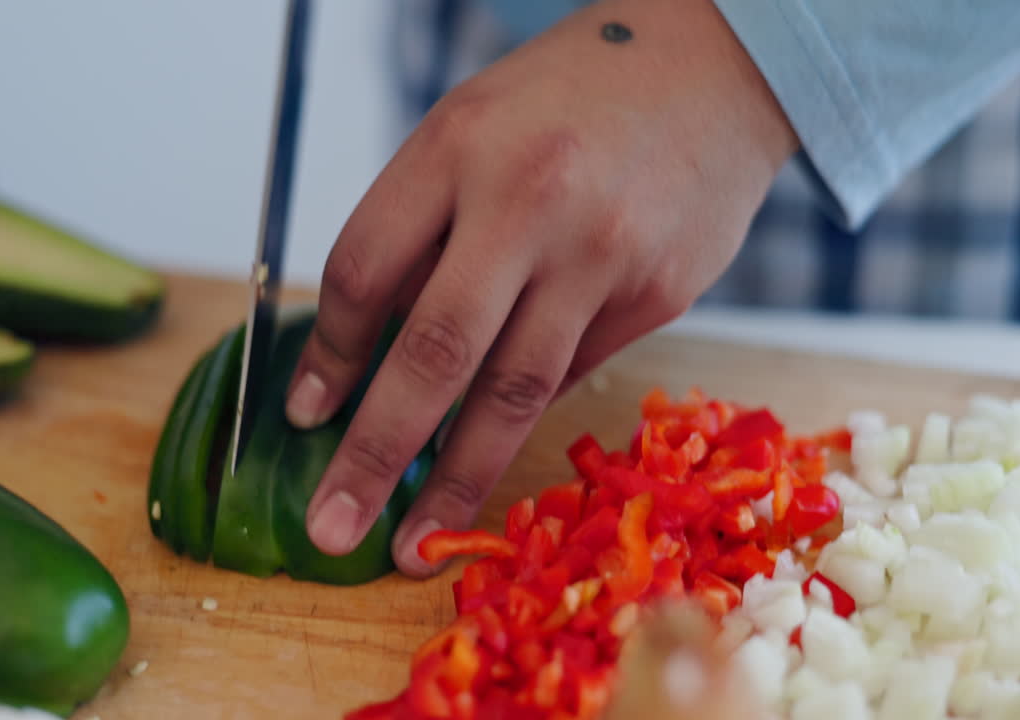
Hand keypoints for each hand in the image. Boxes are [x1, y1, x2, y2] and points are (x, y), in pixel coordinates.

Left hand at [287, 0, 797, 576]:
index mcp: (460, 145)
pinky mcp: (658, 295)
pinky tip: (492, 448)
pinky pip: (571, 374)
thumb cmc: (571, 96)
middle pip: (435, 352)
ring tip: (413, 544)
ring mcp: (602, 255)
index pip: (366, 271)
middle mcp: (531, 202)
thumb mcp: (469, 128)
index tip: (305, 413)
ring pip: (513, 392)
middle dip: (374, 453)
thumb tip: (367, 351)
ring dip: (455, 480)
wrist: (713, 66)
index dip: (330, 356)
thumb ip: (417, 228)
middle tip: (332, 526)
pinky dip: (522, 415)